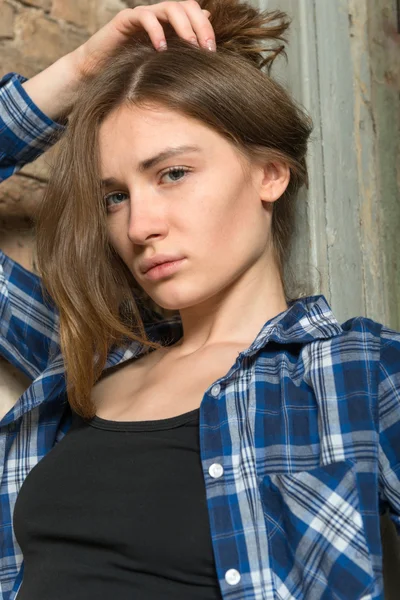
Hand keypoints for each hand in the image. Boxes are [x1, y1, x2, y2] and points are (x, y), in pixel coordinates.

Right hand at [74, 1, 215, 78]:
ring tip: (190, 46)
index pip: (195, 14)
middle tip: (206, 48)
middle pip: (186, 6)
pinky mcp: (126, 20)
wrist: (99, 71)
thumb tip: (206, 39)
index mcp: (170, 24)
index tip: (213, 52)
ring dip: (184, 26)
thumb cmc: (132, 69)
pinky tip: (161, 49)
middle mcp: (158, 16)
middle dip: (200, 25)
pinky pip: (145, 17)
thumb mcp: (164, 64)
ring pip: (169, 7)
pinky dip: (156, 31)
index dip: (206, 28)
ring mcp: (143, 16)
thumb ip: (182, 50)